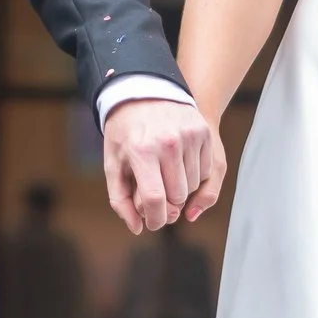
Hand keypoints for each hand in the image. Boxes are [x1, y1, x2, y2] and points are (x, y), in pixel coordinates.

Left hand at [103, 99, 223, 232]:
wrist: (144, 90)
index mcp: (141, 151)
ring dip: (180, 190)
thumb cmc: (125, 132)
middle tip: (156, 195)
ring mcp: (188, 136)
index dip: (154, 219)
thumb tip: (137, 227)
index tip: (151, 222)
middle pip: (178, 197)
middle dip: (167, 204)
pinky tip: (178, 164)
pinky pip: (205, 172)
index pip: (155, 200)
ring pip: (194, 187)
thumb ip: (121, 200)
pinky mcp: (203, 132)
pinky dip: (193, 176)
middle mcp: (168, 142)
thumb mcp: (113, 163)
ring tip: (165, 175)